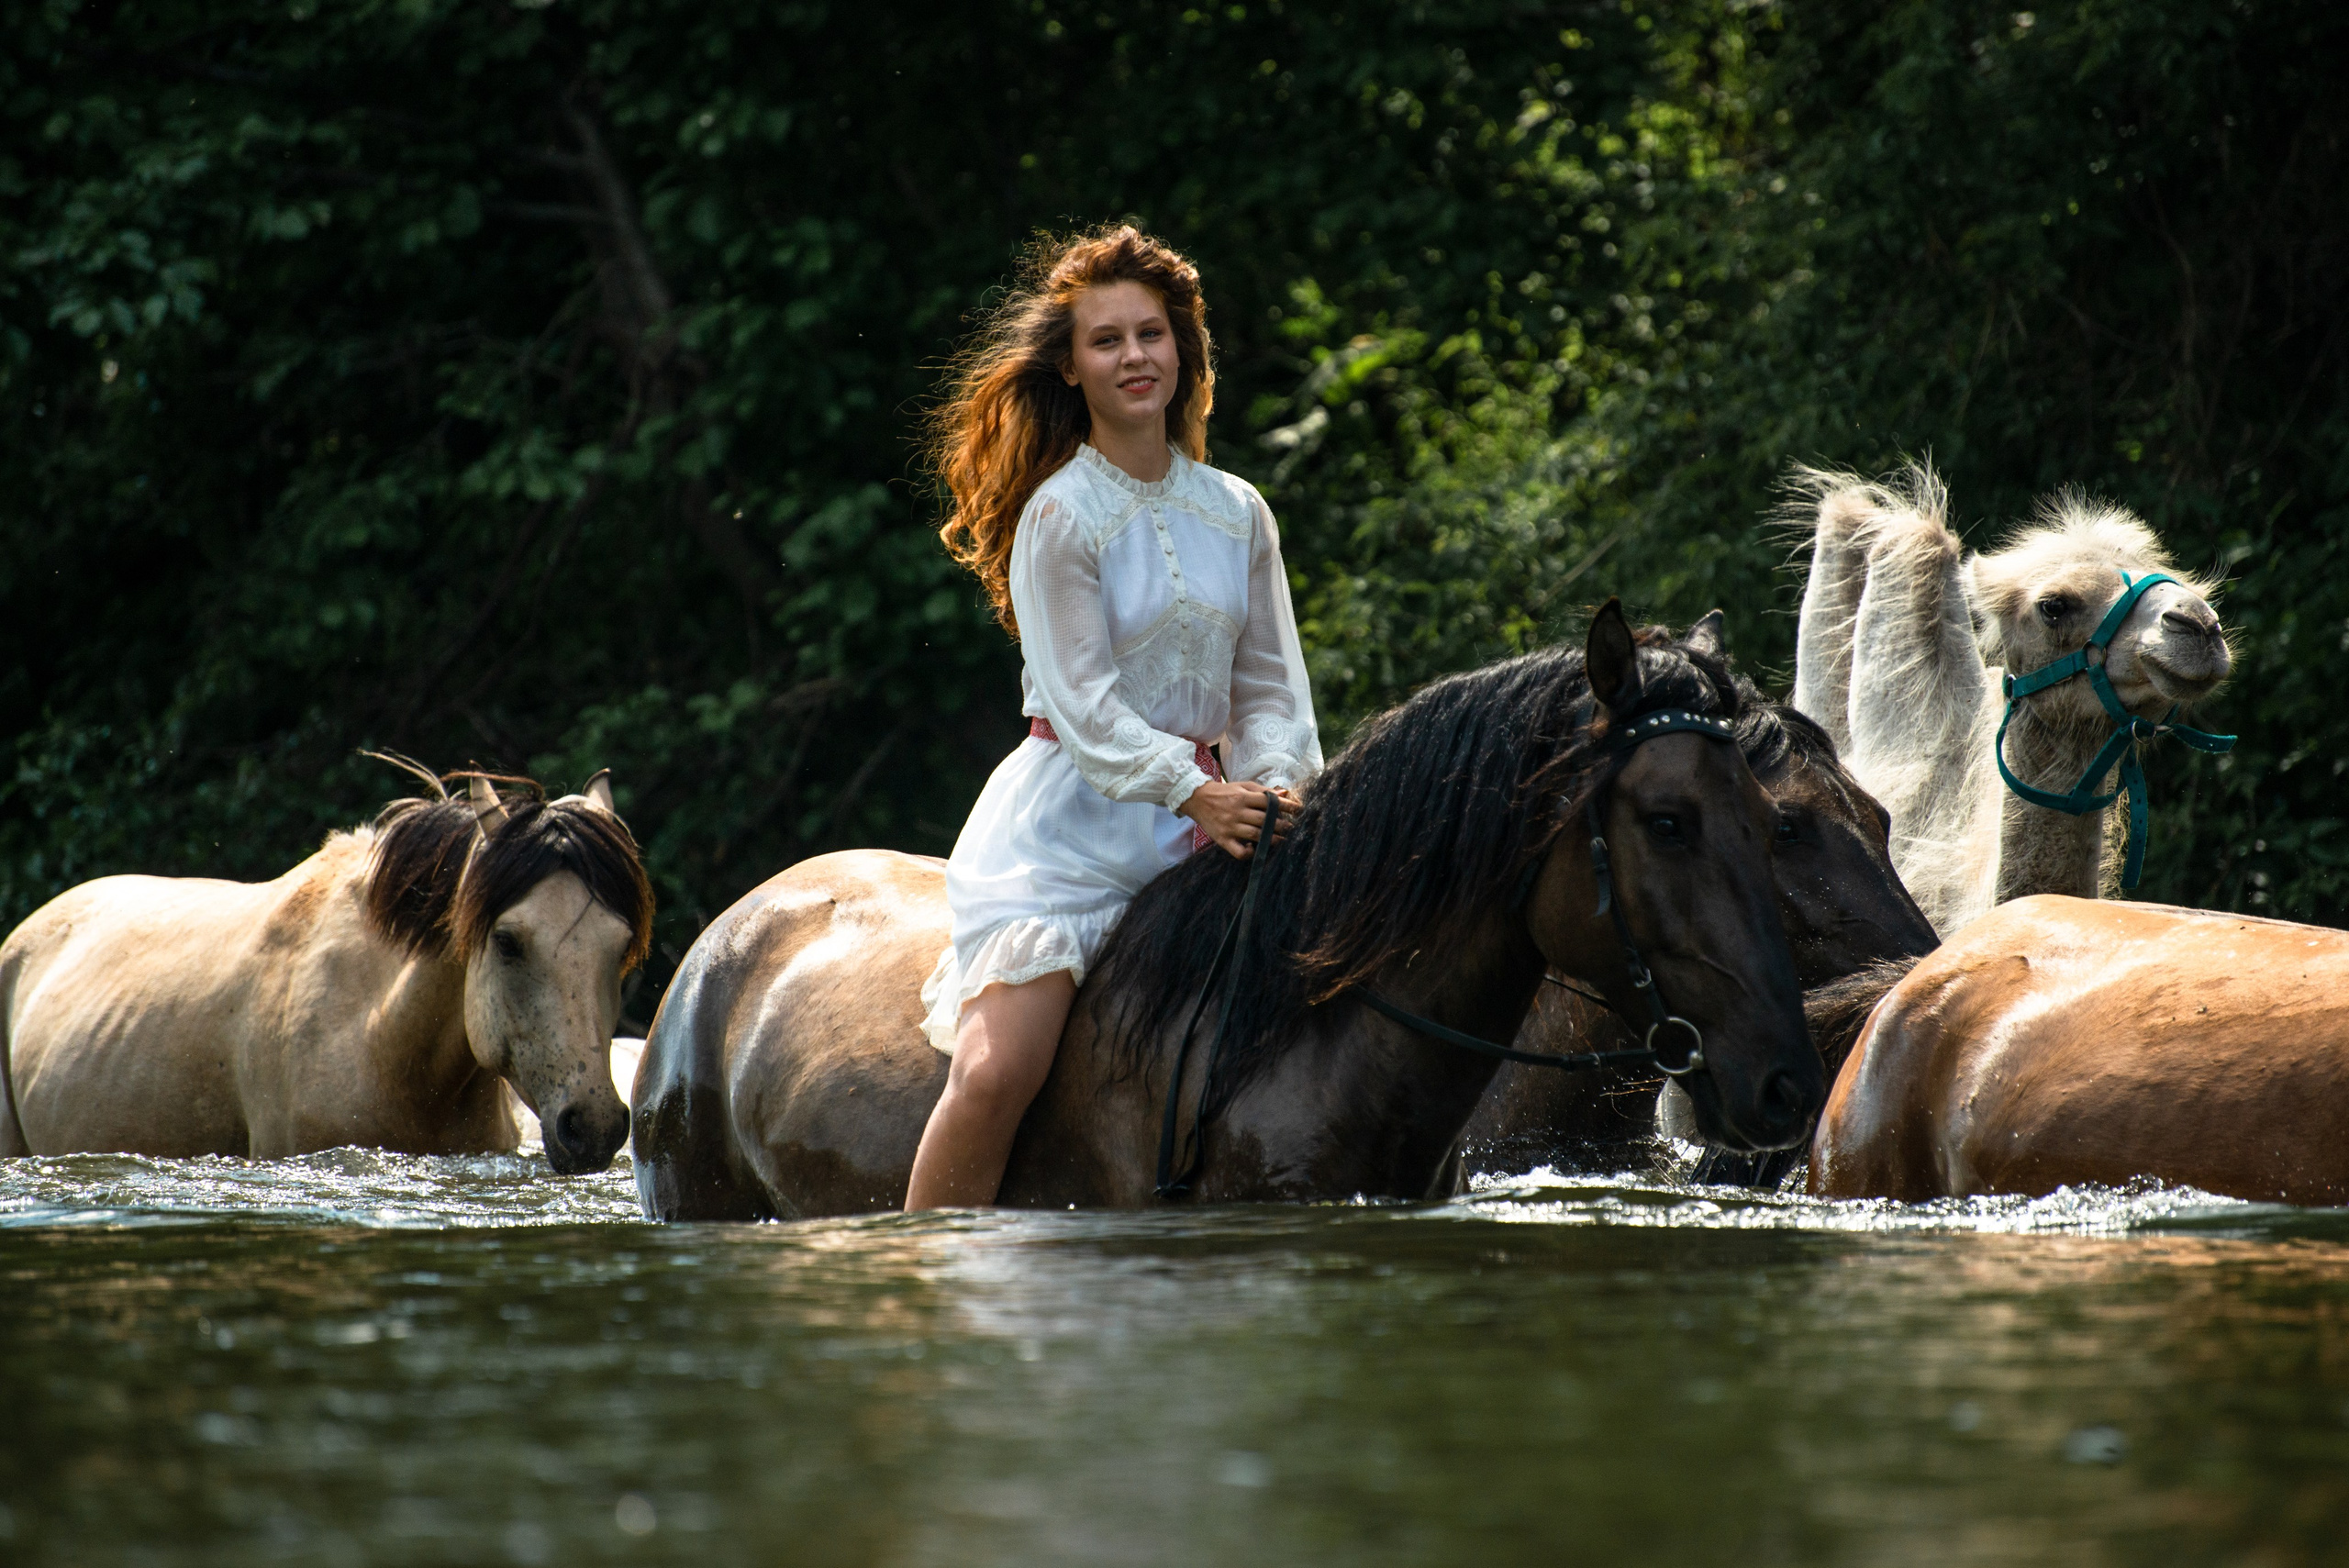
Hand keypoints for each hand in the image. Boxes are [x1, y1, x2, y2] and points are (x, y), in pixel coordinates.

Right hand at [1177, 782, 1302, 858]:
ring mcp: (1230, 827)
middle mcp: (1237, 812)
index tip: (1299, 810)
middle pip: (1265, 820)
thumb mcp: (1243, 786)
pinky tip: (1254, 849)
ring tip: (1283, 840)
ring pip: (1255, 835)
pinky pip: (1238, 851)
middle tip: (1293, 828)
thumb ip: (1263, 791)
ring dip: (1272, 839)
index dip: (1286, 806)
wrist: (1197, 799)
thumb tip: (1284, 793)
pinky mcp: (1222, 840)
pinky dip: (1248, 853)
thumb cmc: (1224, 792)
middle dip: (1282, 825)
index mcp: (1243, 797)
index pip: (1269, 802)